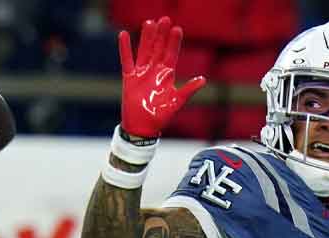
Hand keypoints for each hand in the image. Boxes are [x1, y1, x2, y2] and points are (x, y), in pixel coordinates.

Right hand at [118, 17, 205, 139]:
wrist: (143, 128)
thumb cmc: (161, 116)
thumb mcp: (177, 102)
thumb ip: (188, 90)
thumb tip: (203, 80)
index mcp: (167, 75)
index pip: (171, 54)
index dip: (174, 42)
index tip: (177, 29)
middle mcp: (154, 71)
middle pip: (158, 48)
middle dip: (161, 35)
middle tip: (164, 19)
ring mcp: (141, 73)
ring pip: (144, 51)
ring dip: (147, 38)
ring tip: (149, 23)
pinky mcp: (129, 78)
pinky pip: (126, 60)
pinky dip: (125, 48)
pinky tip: (124, 35)